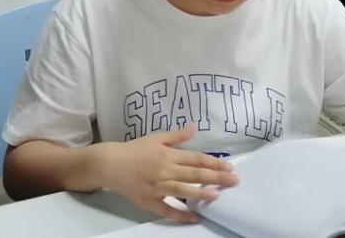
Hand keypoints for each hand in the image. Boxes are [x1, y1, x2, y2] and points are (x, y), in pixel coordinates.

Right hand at [93, 123, 237, 223]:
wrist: (110, 163)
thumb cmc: (134, 149)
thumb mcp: (156, 138)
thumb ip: (177, 135)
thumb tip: (195, 126)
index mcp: (168, 154)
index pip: (196, 159)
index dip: (214, 163)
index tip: (230, 167)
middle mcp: (165, 170)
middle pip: (194, 174)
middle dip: (215, 178)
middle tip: (234, 181)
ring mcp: (157, 187)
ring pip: (183, 191)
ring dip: (201, 194)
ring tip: (218, 196)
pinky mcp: (149, 201)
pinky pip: (167, 210)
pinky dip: (180, 214)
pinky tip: (194, 217)